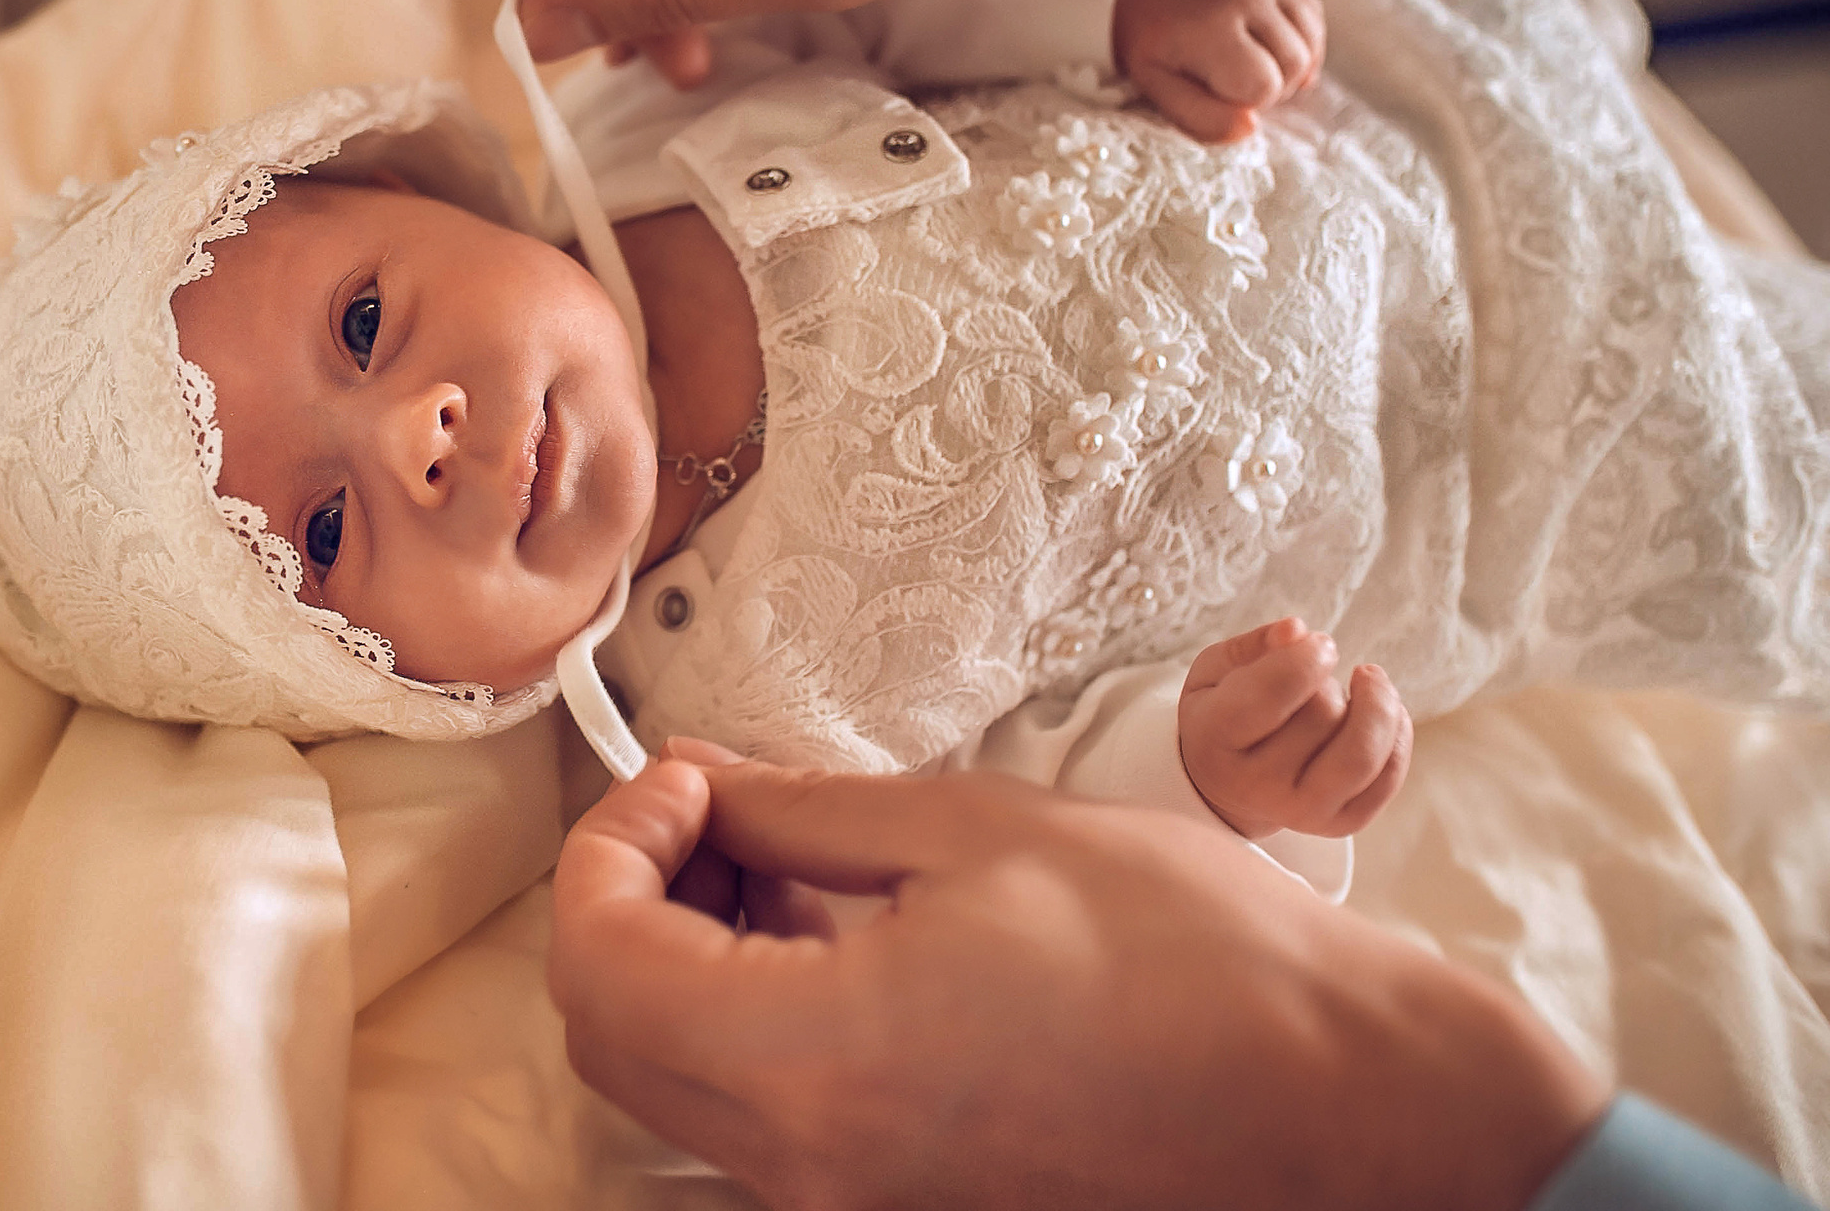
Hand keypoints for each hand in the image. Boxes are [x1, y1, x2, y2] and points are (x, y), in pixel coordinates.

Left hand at [551, 743, 1604, 1210]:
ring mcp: (852, 1207)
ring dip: (684, 961)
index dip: (611, 844)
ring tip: (781, 862)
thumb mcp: (980, 832)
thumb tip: (705, 784)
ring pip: (675, 1084)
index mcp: (814, 1062)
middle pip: (609, 1036)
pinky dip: (750, 1023)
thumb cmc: (1192, 960)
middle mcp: (808, 1167)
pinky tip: (833, 937)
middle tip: (711, 809)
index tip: (682, 777)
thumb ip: (804, 811)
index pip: (596, 962)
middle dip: (629, 901)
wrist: (1348, 1109)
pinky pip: (761, 1123)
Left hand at [1115, 0, 1325, 141]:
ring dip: (1286, 65)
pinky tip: (1264, 44)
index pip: (1264, 87)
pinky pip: (1311, 18)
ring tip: (1247, 61)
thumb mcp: (1158, 89)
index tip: (1213, 88)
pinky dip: (1296, 40)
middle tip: (1229, 79)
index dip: (1243, 101)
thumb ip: (1201, 119)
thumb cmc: (1146, 44)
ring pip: (1309, 43)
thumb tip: (1251, 126)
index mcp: (1211, 25)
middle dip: (1269, 86)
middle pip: (1294, 65)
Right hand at [1179, 617, 1412, 839]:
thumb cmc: (1221, 716)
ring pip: (1362, 753)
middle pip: (1322, 714)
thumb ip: (1252, 647)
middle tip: (1315, 678)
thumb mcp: (1214, 672)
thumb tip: (1297, 631)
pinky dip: (1398, 736)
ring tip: (1370, 680)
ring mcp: (1300, 811)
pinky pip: (1388, 778)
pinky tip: (1383, 713)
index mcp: (1215, 739)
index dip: (1307, 657)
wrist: (1223, 788)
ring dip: (1379, 705)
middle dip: (1328, 681)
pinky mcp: (1338, 823)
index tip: (1319, 642)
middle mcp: (1255, 785)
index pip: (1272, 694)